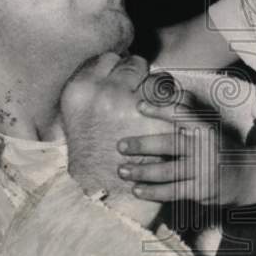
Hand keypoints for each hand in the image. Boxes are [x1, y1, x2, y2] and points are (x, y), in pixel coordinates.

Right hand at [60, 54, 170, 221]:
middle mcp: (104, 92)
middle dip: (141, 74)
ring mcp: (131, 103)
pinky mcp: (159, 120)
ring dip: (162, 88)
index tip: (124, 73)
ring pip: (157, 79)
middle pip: (133, 65)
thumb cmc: (90, 161)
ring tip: (164, 99)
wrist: (107, 196)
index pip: (106, 59)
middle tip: (145, 86)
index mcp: (79, 91)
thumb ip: (90, 94)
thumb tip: (108, 71)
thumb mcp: (76, 122)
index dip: (118, 65)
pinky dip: (180, 103)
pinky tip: (178, 111)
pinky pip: (176, 99)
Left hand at [117, 97, 250, 206]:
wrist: (249, 177)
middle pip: (170, 144)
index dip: (160, 109)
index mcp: (207, 128)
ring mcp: (204, 170)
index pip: (182, 114)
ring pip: (168, 171)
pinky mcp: (201, 191)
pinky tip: (136, 190)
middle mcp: (206, 148)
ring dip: (143, 171)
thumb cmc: (221, 147)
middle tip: (120, 145)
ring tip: (122, 170)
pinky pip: (173, 191)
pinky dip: (153, 191)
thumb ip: (189, 113)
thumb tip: (168, 90)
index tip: (139, 106)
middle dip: (143, 145)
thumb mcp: (211, 127)